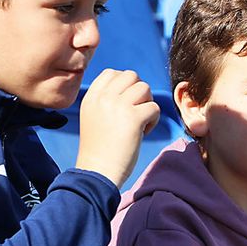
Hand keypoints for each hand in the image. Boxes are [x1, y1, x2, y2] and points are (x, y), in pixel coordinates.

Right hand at [74, 69, 160, 186]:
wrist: (97, 172)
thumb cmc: (98, 150)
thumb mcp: (93, 117)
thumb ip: (106, 100)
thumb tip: (133, 87)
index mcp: (91, 97)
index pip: (112, 73)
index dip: (124, 85)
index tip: (125, 105)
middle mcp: (103, 97)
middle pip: (131, 76)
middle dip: (138, 93)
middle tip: (135, 113)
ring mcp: (118, 106)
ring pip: (145, 88)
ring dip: (147, 104)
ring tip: (139, 123)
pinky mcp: (133, 118)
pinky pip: (154, 107)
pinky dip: (153, 120)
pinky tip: (142, 133)